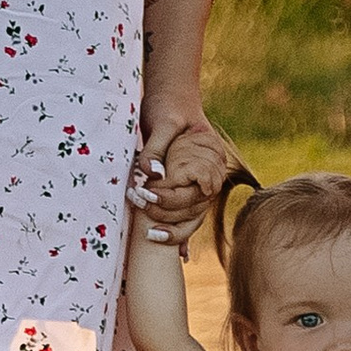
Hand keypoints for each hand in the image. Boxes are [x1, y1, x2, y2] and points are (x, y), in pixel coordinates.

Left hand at [128, 96, 241, 241]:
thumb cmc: (169, 105)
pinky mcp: (189, 189)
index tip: (148, 195)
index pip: (198, 187)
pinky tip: (181, 255)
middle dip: (166, 210)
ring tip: (149, 234)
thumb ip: (155, 151)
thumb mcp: (162, 122)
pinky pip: (189, 216)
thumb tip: (150, 176)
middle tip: (138, 205)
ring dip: (172, 227)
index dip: (172, 196)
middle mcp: (211, 173)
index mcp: (210, 156)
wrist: (173, 95)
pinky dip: (183, 234)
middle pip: (194, 205)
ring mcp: (202, 183)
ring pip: (193, 216)